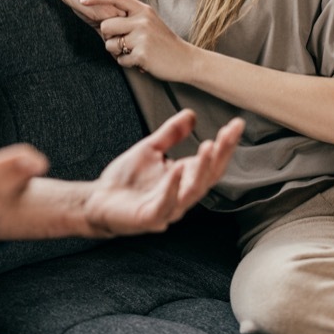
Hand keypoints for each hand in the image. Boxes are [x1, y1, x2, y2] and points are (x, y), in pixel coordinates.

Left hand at [82, 0, 193, 80]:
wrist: (185, 60)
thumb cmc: (164, 42)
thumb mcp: (151, 22)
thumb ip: (133, 16)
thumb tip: (108, 16)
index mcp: (144, 10)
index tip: (83, 0)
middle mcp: (142, 21)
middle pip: (106, 26)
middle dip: (108, 37)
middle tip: (122, 44)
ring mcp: (142, 37)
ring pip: (110, 44)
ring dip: (116, 52)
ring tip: (133, 53)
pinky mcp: (141, 54)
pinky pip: (120, 60)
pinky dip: (126, 63)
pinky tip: (140, 62)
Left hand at [83, 109, 240, 236]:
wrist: (97, 202)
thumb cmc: (125, 179)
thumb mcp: (149, 149)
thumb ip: (170, 134)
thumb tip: (191, 114)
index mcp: (184, 178)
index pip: (212, 162)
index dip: (226, 144)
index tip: (236, 124)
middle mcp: (181, 195)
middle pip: (209, 176)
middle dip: (221, 154)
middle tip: (228, 133)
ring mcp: (168, 208)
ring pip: (193, 191)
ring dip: (202, 169)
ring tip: (209, 146)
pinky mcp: (150, 218)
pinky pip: (165, 204)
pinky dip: (172, 186)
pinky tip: (177, 168)